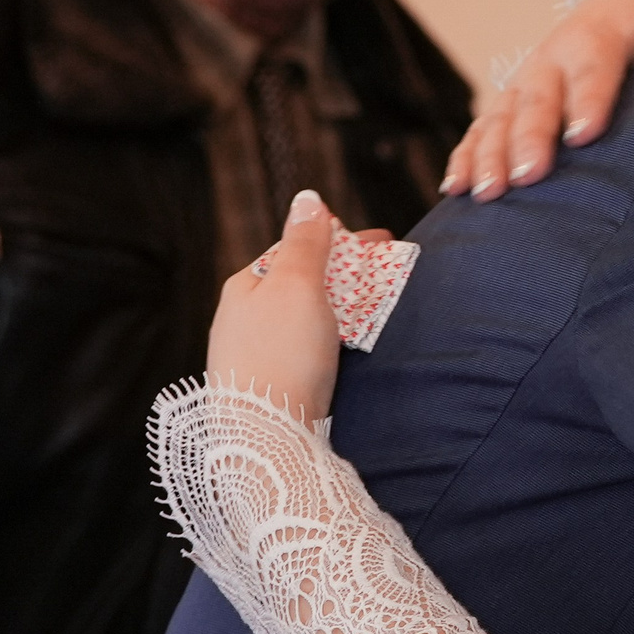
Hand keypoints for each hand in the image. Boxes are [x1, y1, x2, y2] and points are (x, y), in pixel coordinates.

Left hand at [206, 191, 361, 422]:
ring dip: (341, 307)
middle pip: (302, 282)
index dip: (340, 241)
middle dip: (347, 273)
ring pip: (305, 316)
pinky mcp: (269, 385)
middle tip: (389, 271)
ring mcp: (253, 353)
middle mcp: (243, 317)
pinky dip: (331, 337)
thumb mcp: (297, 284)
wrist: (265, 436)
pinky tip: (345, 348)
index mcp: (245, 285)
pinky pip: (305, 347)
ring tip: (375, 308)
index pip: (296, 248)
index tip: (383, 240)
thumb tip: (306, 198)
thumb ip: (305, 241)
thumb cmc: (281, 354)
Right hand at [443, 0, 633, 200]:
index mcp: (592, 37)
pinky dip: (465, 159)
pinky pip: (479, 133)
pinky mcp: (505, 107)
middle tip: (529, 174)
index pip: (592, 68)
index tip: (584, 135)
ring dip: (491, 156)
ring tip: (488, 192)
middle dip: (530, 138)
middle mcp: (549, 61)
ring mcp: (523, 85)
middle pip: (538, 100)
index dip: (587, 100)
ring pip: (500, 120)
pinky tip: (455, 189)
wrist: (604, 18)